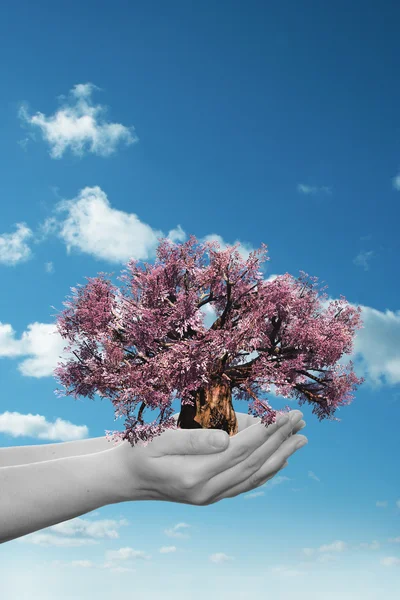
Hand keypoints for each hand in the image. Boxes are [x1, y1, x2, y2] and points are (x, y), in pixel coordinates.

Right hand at [112, 410, 306, 505]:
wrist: (126, 478)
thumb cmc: (139, 450)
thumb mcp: (159, 438)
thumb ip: (194, 439)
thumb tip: (229, 438)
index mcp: (195, 474)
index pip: (242, 450)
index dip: (266, 431)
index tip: (284, 414)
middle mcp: (208, 491)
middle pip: (254, 463)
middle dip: (280, 440)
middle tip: (300, 420)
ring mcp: (211, 497)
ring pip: (254, 476)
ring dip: (280, 456)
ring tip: (301, 439)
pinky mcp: (211, 496)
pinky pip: (246, 484)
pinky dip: (266, 471)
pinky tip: (280, 462)